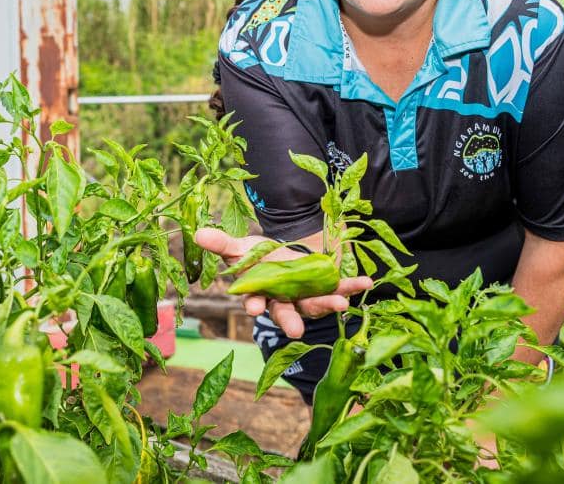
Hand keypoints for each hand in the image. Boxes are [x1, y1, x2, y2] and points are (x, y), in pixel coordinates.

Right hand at [194, 227, 371, 338]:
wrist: (285, 252)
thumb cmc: (258, 256)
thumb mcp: (241, 247)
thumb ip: (222, 244)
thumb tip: (198, 233)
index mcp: (260, 293)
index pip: (255, 302)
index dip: (254, 304)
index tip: (254, 307)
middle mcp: (284, 301)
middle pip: (286, 314)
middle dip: (290, 321)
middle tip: (295, 330)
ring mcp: (306, 296)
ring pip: (315, 305)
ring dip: (328, 305)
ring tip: (341, 304)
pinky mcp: (325, 288)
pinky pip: (339, 289)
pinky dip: (352, 287)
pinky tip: (365, 283)